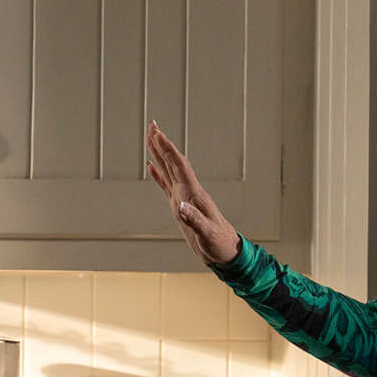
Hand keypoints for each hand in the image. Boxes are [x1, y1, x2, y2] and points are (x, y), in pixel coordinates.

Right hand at [146, 121, 239, 265]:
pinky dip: (158, 174)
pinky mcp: (181, 206)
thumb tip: (181, 206)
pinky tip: (152, 166)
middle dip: (162, 144)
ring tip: (150, 138)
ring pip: (168, 170)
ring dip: (159, 154)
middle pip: (173, 162)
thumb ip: (195, 220)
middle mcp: (188, 191)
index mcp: (194, 194)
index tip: (157, 134)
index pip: (179, 166)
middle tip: (152, 125)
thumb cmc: (219, 243)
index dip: (168, 150)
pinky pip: (166, 185)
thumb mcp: (207, 234)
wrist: (226, 251)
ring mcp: (184, 197)